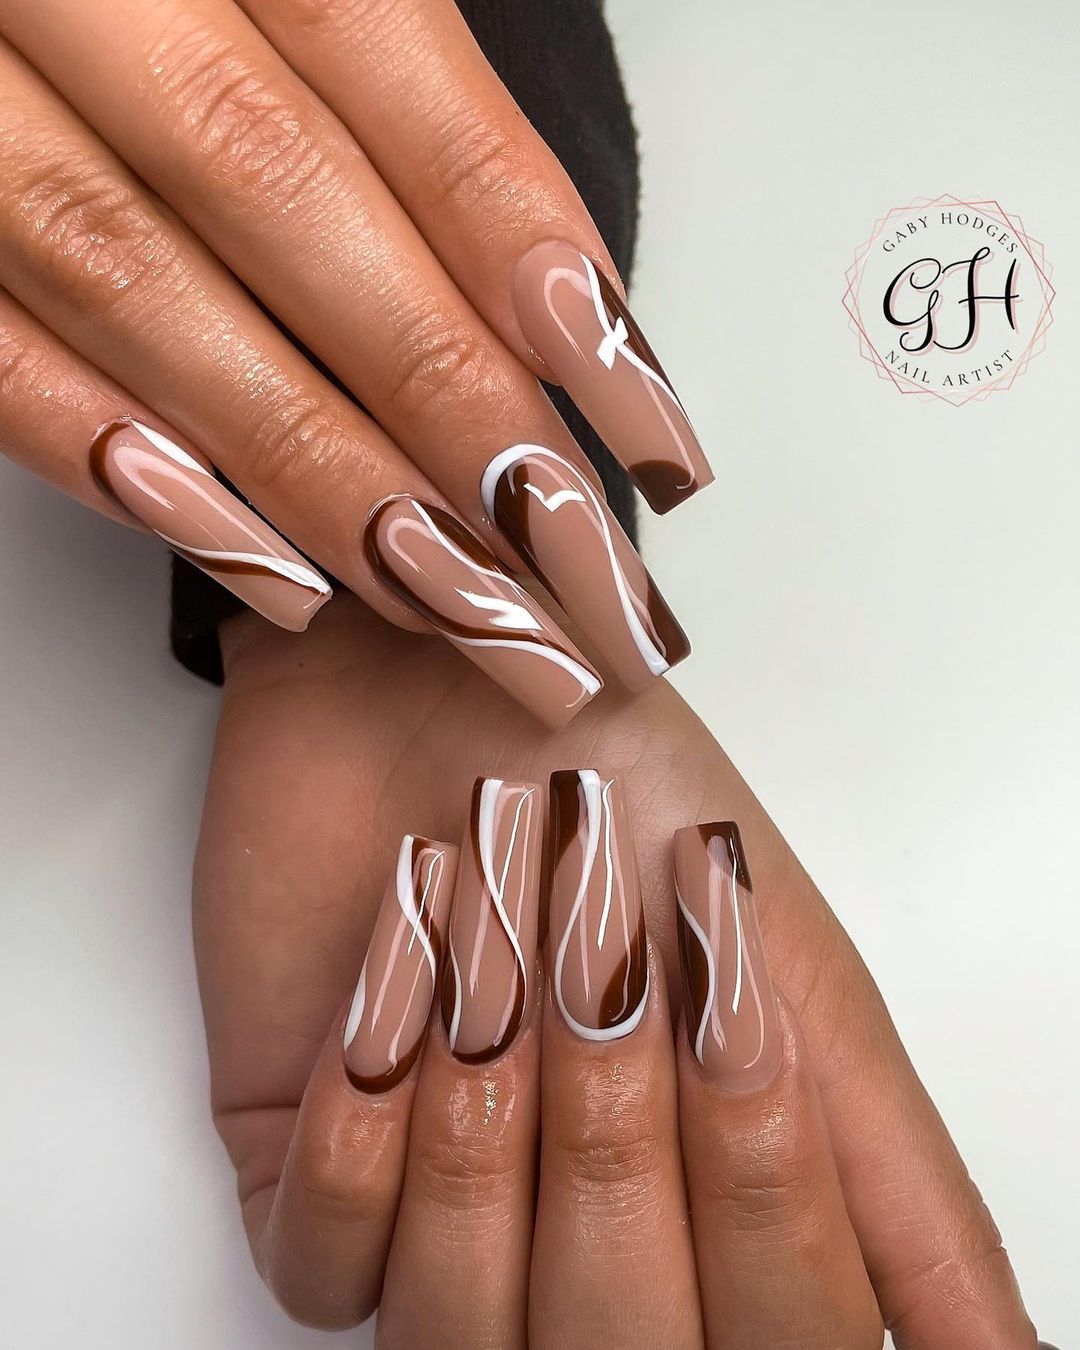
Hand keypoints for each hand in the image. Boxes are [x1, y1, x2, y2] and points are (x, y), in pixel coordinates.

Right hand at [0, 0, 705, 725]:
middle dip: (437, 398)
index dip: (532, 260)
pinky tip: (247, 554)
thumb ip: (395, 94)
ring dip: (301, 460)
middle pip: (281, 195)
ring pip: (130, 276)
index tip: (646, 427)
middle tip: (562, 558)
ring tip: (441, 591)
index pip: (398, 79)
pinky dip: (109, 452)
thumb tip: (553, 301)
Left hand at [196, 598, 1038, 1348]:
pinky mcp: (310, 1185)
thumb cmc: (622, 799)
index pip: (780, 1335)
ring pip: (461, 1327)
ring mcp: (442, 1226)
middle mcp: (592, 1247)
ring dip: (480, 1110)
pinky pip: (321, 1264)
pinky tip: (388, 983)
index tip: (723, 1012)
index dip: (759, 1191)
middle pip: (618, 1344)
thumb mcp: (792, 972)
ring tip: (485, 951)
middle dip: (608, 1126)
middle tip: (591, 959)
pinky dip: (362, 1114)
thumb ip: (895, 1178)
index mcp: (723, 1215)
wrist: (438, 681)